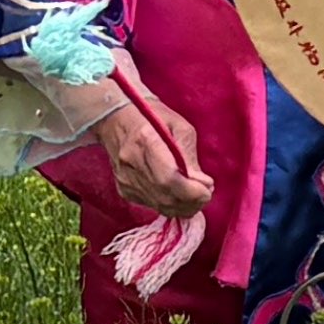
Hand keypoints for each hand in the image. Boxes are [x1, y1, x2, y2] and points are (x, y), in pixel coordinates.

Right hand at [75, 80, 213, 215]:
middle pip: (165, 196)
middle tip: (206, 193)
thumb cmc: (152, 118)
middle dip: (192, 200)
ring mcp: (125, 179)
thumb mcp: (179, 126)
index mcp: (145, 140)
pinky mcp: (124, 190)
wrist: (116, 120)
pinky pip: (153, 205)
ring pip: (161, 205)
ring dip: (184, 205)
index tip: (208, 189)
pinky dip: (171, 204)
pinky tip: (178, 193)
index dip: (191, 191)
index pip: (168, 178)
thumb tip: (202, 184)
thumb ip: (190, 156)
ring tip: (196, 194)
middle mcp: (131, 163)